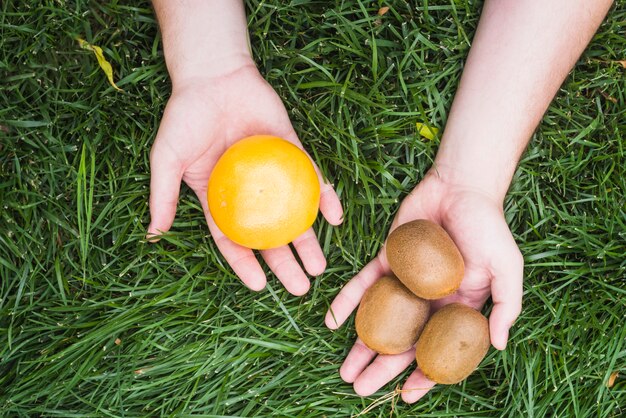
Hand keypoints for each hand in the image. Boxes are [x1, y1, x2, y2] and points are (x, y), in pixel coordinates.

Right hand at [147, 63, 342, 294]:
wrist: (214, 74)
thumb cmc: (186, 116)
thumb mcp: (167, 158)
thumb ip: (164, 195)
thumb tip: (154, 233)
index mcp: (219, 197)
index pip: (234, 239)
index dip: (245, 264)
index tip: (259, 287)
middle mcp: (249, 190)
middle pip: (269, 234)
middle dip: (284, 263)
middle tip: (302, 287)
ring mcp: (273, 172)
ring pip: (294, 213)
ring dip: (308, 240)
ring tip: (320, 267)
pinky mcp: (292, 150)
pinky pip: (311, 177)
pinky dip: (324, 196)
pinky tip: (335, 216)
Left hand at [324, 170, 522, 402]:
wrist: (461, 186)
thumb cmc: (488, 227)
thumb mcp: (507, 267)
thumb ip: (506, 306)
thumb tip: (499, 345)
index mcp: (457, 308)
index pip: (438, 350)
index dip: (425, 375)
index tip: (407, 396)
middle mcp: (428, 300)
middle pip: (403, 342)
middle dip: (382, 368)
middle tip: (360, 389)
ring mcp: (405, 281)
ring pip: (380, 320)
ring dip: (362, 346)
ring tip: (344, 371)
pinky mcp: (387, 260)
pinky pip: (364, 284)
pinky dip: (348, 302)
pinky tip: (333, 320)